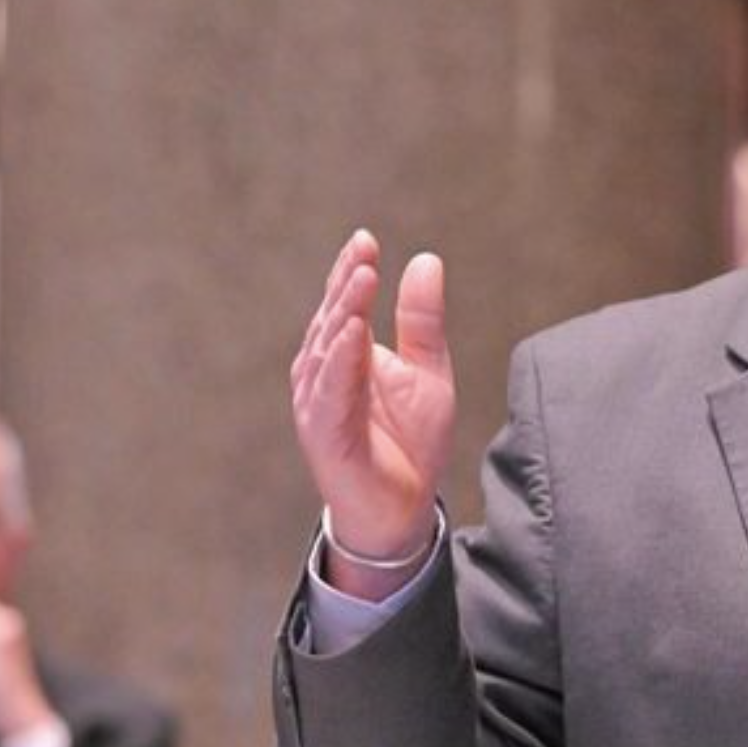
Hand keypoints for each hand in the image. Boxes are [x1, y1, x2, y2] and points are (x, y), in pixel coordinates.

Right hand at [290, 231, 455, 581]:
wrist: (404, 508)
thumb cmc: (409, 440)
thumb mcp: (427, 370)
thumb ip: (422, 320)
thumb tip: (426, 259)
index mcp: (344, 357)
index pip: (345, 305)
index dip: (352, 272)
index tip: (366, 239)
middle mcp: (324, 376)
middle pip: (333, 320)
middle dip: (347, 283)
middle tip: (363, 250)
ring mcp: (321, 405)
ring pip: (328, 352)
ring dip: (344, 314)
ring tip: (362, 278)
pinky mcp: (327, 435)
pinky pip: (332, 395)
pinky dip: (340, 364)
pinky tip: (352, 335)